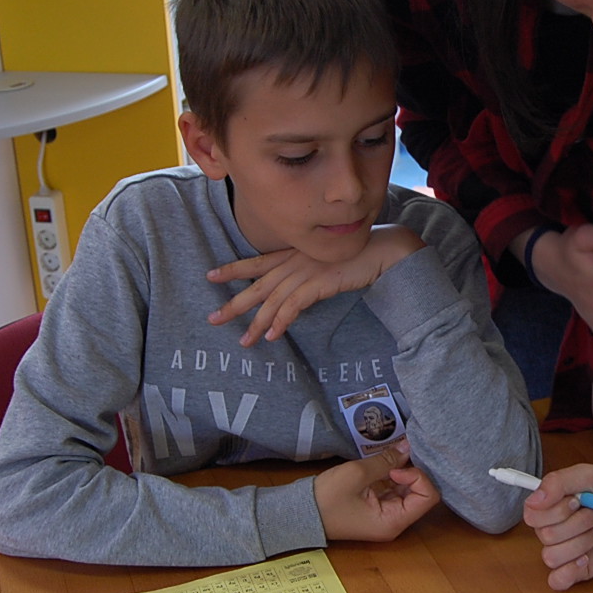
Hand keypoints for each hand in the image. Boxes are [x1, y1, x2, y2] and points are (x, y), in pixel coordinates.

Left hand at [208, 226, 423, 344]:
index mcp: (294, 253)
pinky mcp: (320, 283)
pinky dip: (282, 321)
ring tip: (244, 341)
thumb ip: (306, 272)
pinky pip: (294, 305)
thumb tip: (294, 291)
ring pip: (272, 299)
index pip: (257, 262)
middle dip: (234, 303)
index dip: (233, 269)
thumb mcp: (324, 261)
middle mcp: (295, 261)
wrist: (382, 251)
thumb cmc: (356, 256)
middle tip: (213, 319)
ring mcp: (306, 271)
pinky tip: (273, 335)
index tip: (210, 276)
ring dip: (257, 322)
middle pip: (257, 284)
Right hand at [313, 439, 440, 541]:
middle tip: (394, 455)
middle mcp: (394, 522)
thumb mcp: (357, 475)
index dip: (418, 477)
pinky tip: (380, 463)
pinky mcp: (376, 507)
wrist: (299, 514)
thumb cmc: (326, 499)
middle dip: (411, 471)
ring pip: (407, 489)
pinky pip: (393, 489)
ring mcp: (385, 515)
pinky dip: (390, 475)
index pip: (428, 497)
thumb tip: (408, 446)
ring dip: (400, 472)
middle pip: (420, 493)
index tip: (395, 470)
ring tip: (386, 456)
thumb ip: (386, 460)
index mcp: (393, 522)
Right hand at [522, 463, 592, 589]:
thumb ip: (559, 482)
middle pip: (545, 535)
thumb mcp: (589, 475)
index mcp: (550, 505)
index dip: (554, 511)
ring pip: (552, 556)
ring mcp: (565, 550)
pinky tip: (586, 559)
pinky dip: (569, 571)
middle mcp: (554, 528)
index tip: (576, 501)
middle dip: (577, 524)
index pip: (531, 515)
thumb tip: (534, 499)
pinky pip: (557, 580)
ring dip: (581, 542)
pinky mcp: (577, 569)